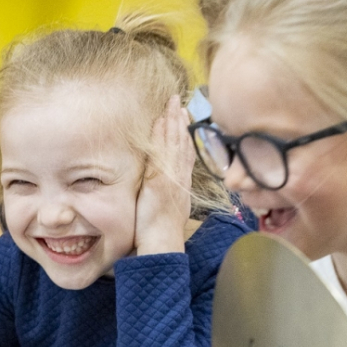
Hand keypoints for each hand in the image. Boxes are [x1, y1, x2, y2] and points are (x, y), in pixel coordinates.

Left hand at [134, 95, 192, 255]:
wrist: (163, 244)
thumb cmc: (162, 234)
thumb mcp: (170, 211)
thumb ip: (170, 197)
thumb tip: (167, 191)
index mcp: (182, 185)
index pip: (186, 154)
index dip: (186, 135)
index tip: (184, 119)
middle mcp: (180, 178)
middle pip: (183, 144)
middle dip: (181, 122)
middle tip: (179, 102)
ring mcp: (171, 178)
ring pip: (175, 144)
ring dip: (173, 122)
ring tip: (172, 104)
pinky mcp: (159, 180)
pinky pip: (162, 152)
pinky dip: (163, 135)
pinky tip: (161, 121)